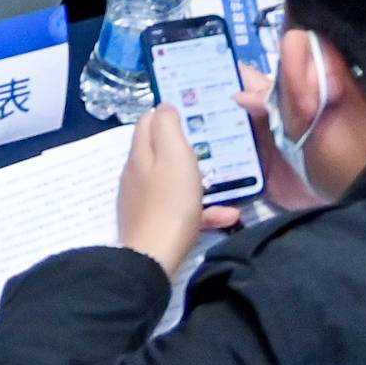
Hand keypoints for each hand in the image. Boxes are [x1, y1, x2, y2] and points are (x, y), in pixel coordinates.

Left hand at [111, 105, 238, 273]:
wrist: (154, 258)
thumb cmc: (170, 202)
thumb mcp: (173, 155)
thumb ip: (167, 127)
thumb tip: (164, 106)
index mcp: (140, 153)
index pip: (148, 120)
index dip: (170, 114)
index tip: (196, 115)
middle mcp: (137, 173)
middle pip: (162, 152)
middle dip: (188, 149)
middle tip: (217, 150)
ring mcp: (144, 200)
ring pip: (175, 182)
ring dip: (202, 183)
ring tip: (228, 185)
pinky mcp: (154, 224)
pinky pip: (181, 211)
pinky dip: (203, 211)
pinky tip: (228, 216)